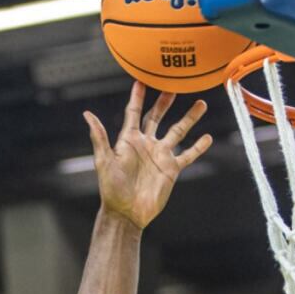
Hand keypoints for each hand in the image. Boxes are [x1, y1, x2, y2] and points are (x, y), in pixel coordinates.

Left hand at [84, 83, 211, 229]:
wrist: (127, 213)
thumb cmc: (111, 189)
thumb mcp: (104, 161)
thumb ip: (99, 137)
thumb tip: (86, 114)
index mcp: (129, 140)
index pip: (134, 112)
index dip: (138, 97)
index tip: (141, 80)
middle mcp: (146, 144)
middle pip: (157, 117)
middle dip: (165, 102)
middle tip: (173, 85)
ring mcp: (160, 156)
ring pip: (178, 131)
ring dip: (189, 118)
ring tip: (201, 103)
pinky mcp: (171, 169)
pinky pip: (188, 155)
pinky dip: (198, 147)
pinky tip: (208, 137)